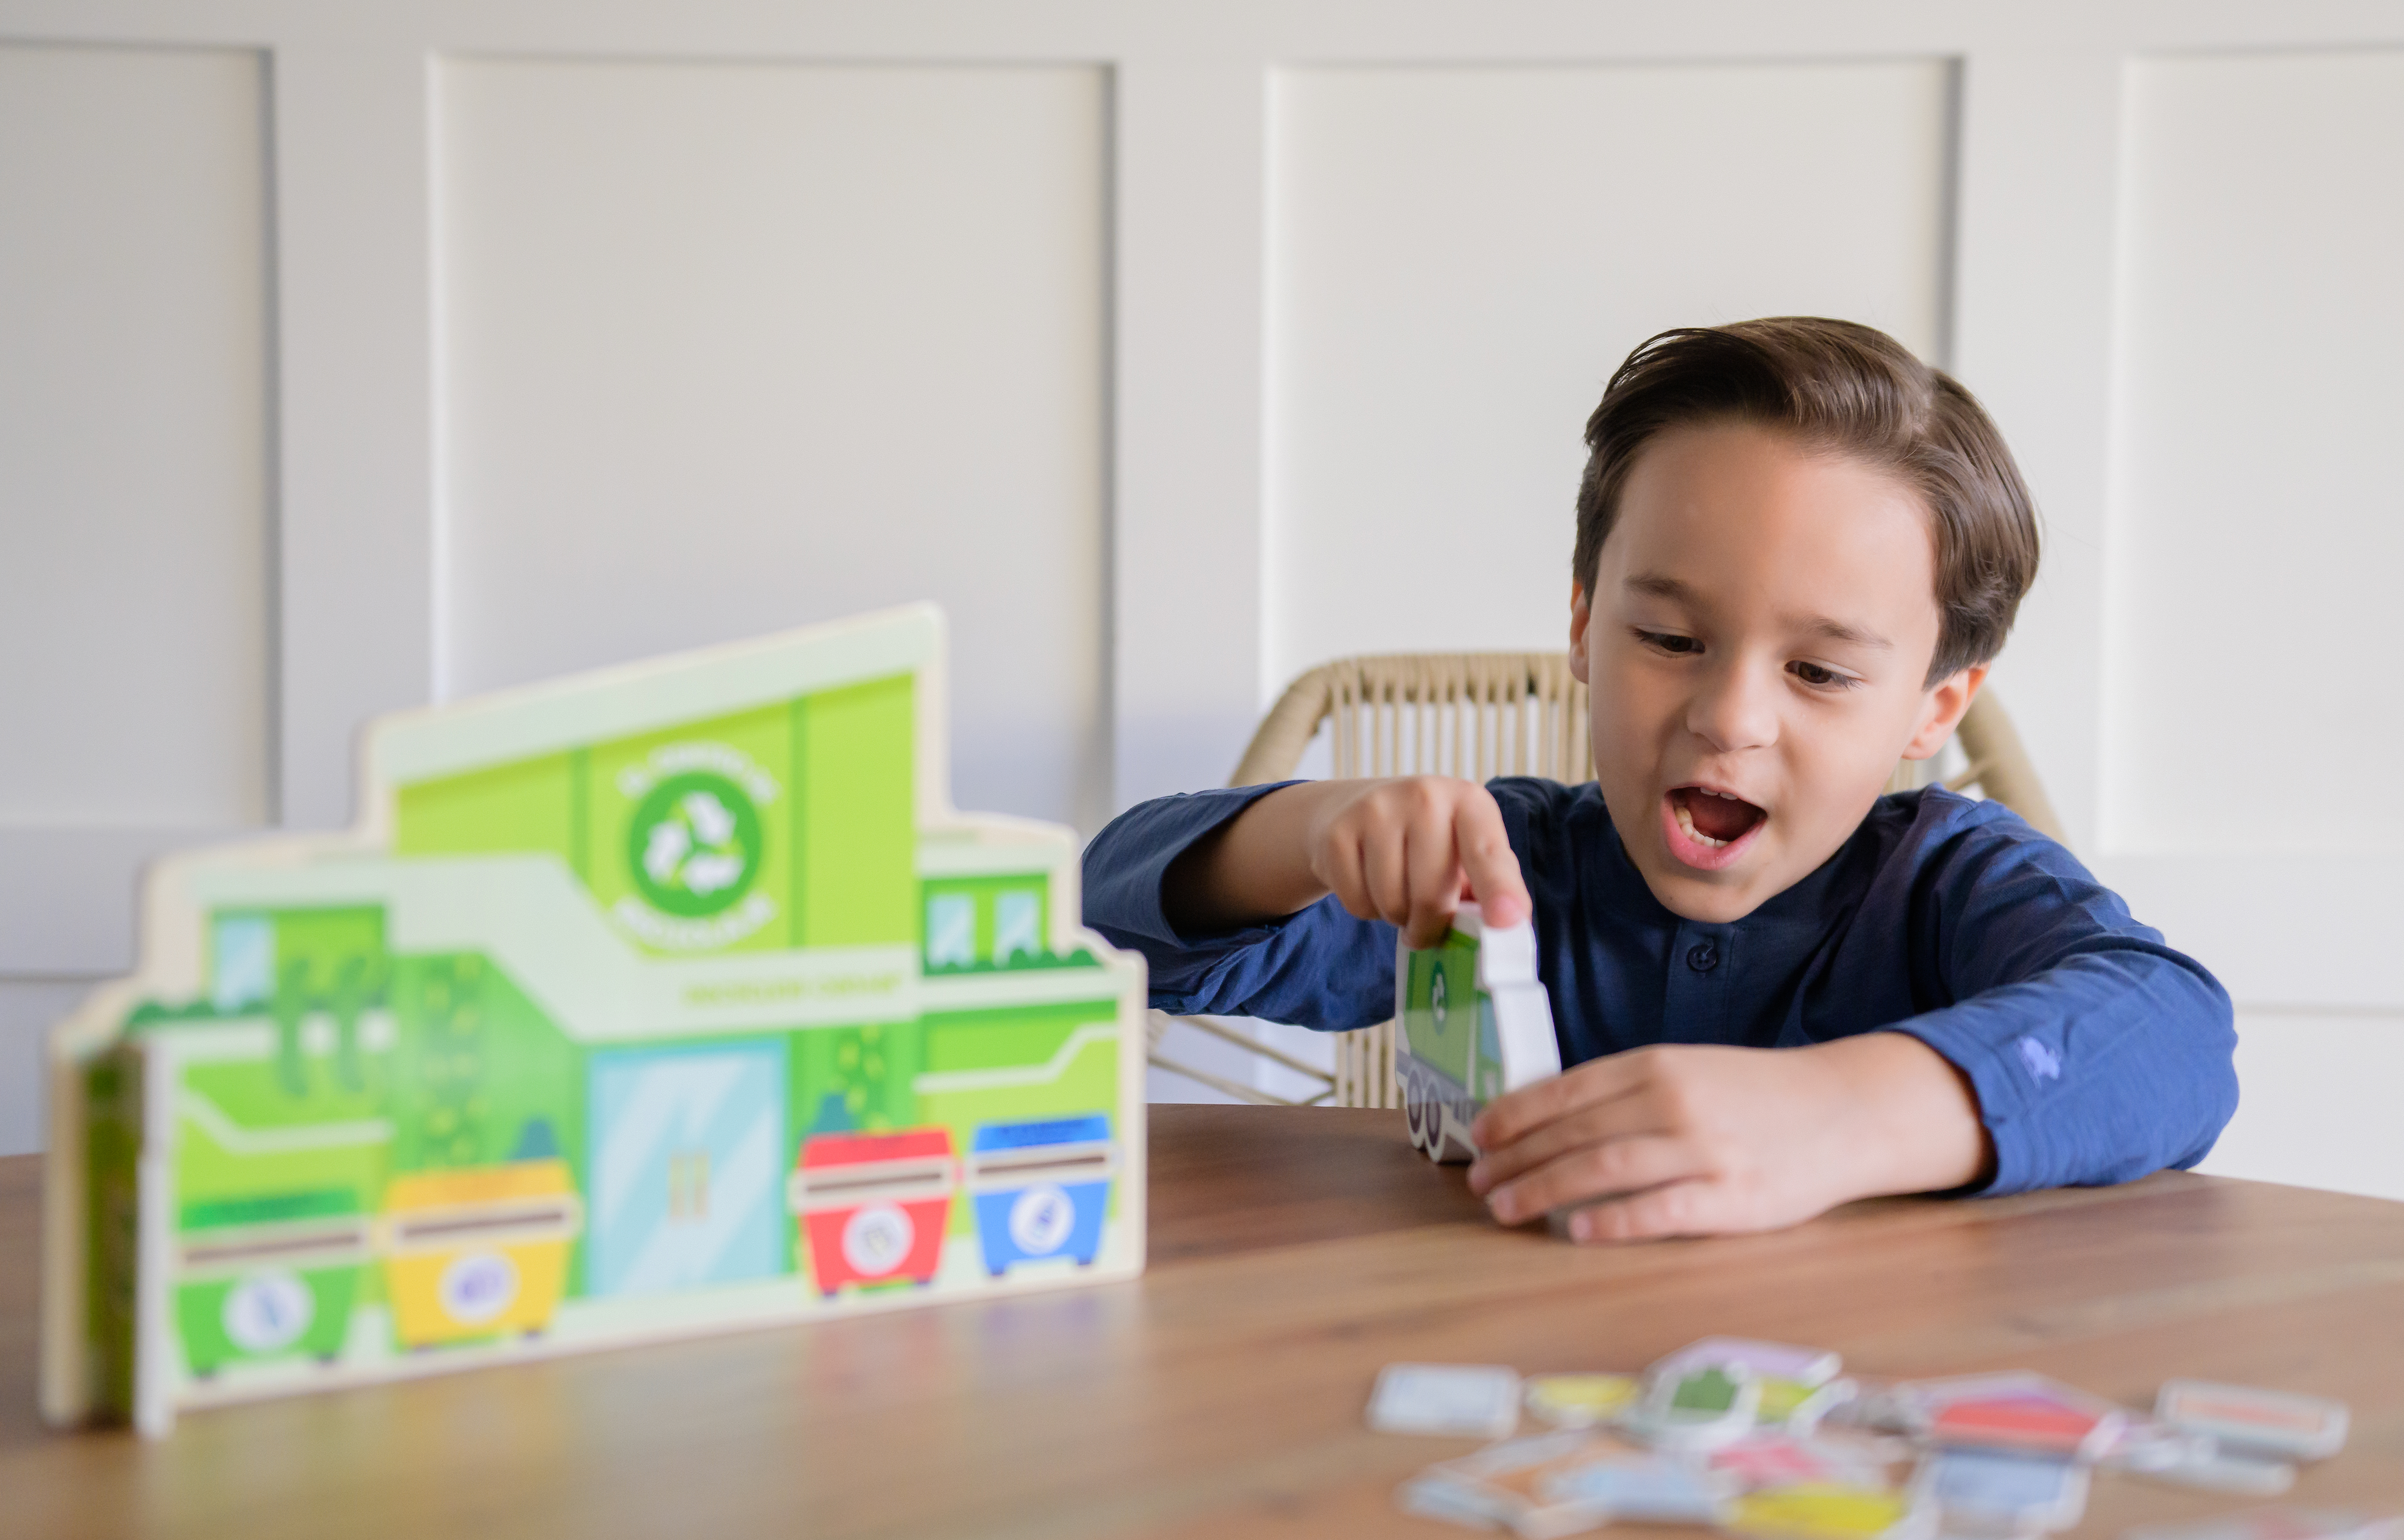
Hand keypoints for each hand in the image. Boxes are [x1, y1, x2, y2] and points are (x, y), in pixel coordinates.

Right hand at [1301, 777, 1530, 948]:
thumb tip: (1506, 930)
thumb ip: (1492, 885)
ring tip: (1398, 897)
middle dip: (1430, 927)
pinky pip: (1357, 903)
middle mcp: (1424, 796)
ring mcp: (1376, 810)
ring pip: (1391, 903)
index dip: (1499, 889)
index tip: (1507, 921)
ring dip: (1397, 918)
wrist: (1354, 806)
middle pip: (1430, 895)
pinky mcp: (1337, 833)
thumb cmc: (1427, 840)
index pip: (1487, 852)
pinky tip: (1369, 884)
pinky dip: (1365, 910)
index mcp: (1469, 802)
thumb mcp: (1466, 849)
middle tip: (1426, 927)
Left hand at [1464, 1033, 1991, 1240]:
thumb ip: (1626, 1090)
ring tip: (1507, 1208)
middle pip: (1573, 1134)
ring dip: (1543, 1190)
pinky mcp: (1732, 1198)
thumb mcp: (1686, 1070)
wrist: (1843, 1110)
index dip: (1515, 1116)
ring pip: (1602, 1170)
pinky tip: (1577, 1232)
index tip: (1480, 1136)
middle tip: (1480, 1183)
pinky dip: (1612, 1222)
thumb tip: (1549, 1119)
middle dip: (1516, 1160)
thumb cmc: (1754, 1095)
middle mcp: (1673, 1102)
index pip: (1565, 1091)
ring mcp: (1703, 1150)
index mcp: (1656, 1065)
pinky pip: (1659, 1212)